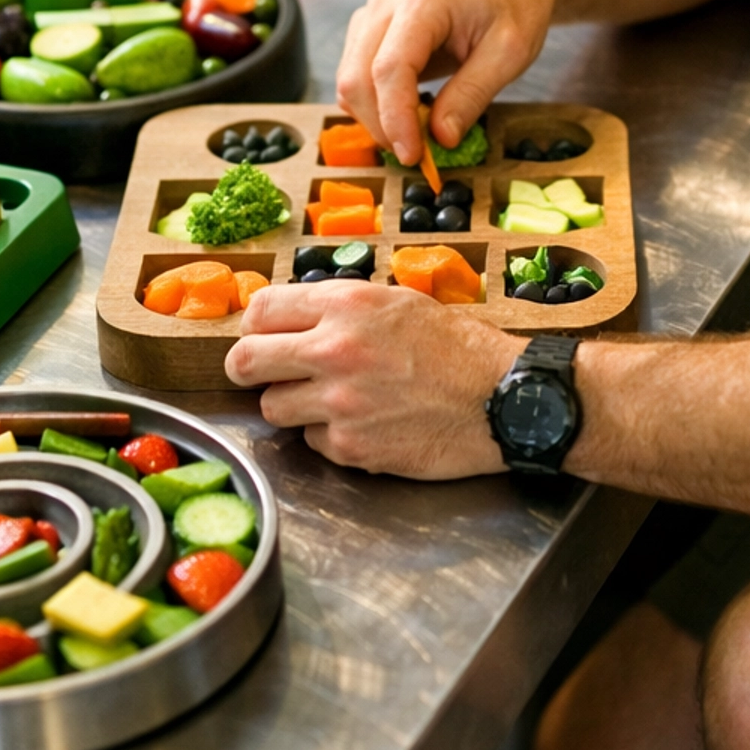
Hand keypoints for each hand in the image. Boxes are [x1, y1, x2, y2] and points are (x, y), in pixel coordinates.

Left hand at [225, 281, 514, 479]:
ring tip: (326, 401)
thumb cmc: (460, 348)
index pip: (260, 310)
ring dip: (292, 405)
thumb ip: (341, 310)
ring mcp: (339, 402)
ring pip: (273, 408)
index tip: (260, 336)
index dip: (254, 325)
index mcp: (346, 305)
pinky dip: (328, 435)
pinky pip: (312, 441)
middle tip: (260, 374)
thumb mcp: (399, 303)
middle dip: (246, 369)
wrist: (504, 398)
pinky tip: (363, 424)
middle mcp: (334, 350)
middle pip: (244, 361)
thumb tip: (291, 321)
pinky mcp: (351, 446)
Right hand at [336, 0, 554, 164]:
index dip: (395, 118)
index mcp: (422, 3)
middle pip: (357, 78)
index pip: (390, 68)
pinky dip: (374, 106)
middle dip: (382, 126)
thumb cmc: (512, 6)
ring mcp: (370, 17)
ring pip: (349, 82)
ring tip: (418, 134)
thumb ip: (472, 95)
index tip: (413, 156)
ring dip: (376, 119)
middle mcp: (385, 6)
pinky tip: (408, 114)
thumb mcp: (510, 53)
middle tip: (419, 155)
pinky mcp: (367, 32)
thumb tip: (441, 138)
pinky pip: (355, 79)